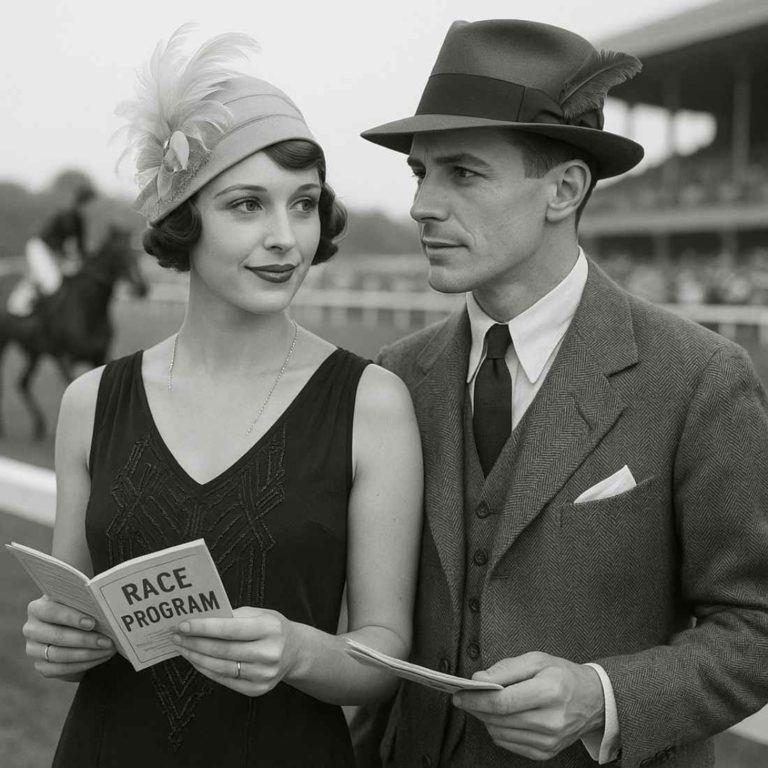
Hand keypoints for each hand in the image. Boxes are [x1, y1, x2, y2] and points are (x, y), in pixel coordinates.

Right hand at [23, 595, 114, 678]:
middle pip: (56, 636)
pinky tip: (100, 658)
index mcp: (38, 608)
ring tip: (108, 650)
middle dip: (84, 639)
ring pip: (59, 654)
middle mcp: (32, 629)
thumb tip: (103, 608)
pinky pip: (60, 669)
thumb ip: (85, 603)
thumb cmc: (79, 611)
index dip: (71, 617)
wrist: (74, 630)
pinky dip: (83, 664)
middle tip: (107, 641)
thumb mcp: (79, 604)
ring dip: (87, 653)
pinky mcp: (41, 666)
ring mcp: (33, 649)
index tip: (92, 623)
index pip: (50, 611)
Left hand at [172, 607, 299, 695]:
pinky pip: (224, 679)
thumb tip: (200, 618)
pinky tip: (195, 660)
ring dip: (196, 657)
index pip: (231, 628)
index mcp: (270, 628)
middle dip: (195, 642)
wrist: (295, 652)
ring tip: (182, 648)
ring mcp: (264, 674)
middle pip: (223, 650)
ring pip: (221, 667)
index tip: (183, 625)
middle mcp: (269, 653)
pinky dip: (206, 669)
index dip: (205, 627)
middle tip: (176, 636)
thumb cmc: (271, 627)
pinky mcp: (258, 689)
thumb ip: (233, 615)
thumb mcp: (259, 613)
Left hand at [452, 652, 604, 760]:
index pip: (503, 701)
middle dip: (476, 707)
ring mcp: (549, 740)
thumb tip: (478, 680)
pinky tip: (502, 716)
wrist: (593, 701)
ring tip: (486, 703)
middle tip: (466, 696)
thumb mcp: (537, 660)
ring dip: (486, 718)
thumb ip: (506, 668)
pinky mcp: (546, 752)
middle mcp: (551, 720)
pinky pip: (509, 743)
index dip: (476, 699)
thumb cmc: (563, 675)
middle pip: (499, 719)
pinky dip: (499, 729)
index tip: (460, 693)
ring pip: (500, 733)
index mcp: (550, 691)